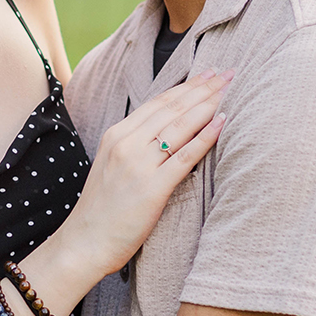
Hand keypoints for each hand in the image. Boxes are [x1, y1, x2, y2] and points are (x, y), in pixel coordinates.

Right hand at [57, 69, 228, 279]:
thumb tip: (166, 135)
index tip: (208, 74)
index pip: (158, 103)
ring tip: (230, 90)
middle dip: (203, 88)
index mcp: (117, 135)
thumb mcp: (112, 166)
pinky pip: (184, 156)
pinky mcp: (152, 187)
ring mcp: (139, 164)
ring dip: (208, 104)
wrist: (85, 243)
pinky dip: (205, 137)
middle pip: (172, 108)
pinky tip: (222, 122)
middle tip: (228, 72)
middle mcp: (126, 143)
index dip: (186, 86)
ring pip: (180, 126)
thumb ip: (135, 147)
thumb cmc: (101, 211)